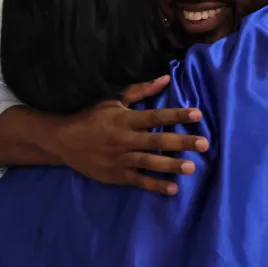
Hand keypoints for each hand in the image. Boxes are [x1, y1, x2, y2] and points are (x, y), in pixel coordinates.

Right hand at [57, 75, 207, 195]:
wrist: (63, 140)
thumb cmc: (91, 117)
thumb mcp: (112, 99)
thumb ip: (140, 91)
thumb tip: (166, 78)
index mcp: (125, 118)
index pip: (155, 116)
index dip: (176, 115)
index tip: (197, 114)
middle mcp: (125, 139)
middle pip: (157, 140)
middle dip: (181, 142)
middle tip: (204, 144)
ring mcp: (120, 158)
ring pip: (150, 162)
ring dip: (171, 165)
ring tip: (191, 167)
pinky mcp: (116, 175)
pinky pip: (138, 180)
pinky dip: (155, 185)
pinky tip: (172, 189)